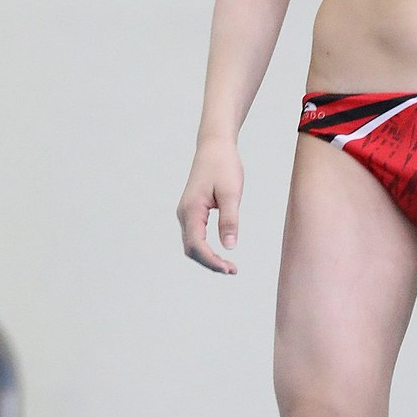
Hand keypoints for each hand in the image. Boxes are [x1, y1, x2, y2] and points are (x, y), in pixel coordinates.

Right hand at [177, 137, 243, 273]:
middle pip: (191, 249)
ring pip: (192, 244)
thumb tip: (229, 247)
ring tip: (229, 266)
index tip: (229, 269)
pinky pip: (195, 236)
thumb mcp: (231, 193)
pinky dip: (206, 248)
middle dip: (210, 263)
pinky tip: (220, 252)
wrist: (214, 146)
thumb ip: (229, 220)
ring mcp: (186, 213)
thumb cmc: (224, 166)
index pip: (197, 245)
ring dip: (208, 257)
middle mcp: (184, 214)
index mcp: (191, 210)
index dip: (211, 261)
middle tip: (233, 270)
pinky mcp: (192, 211)